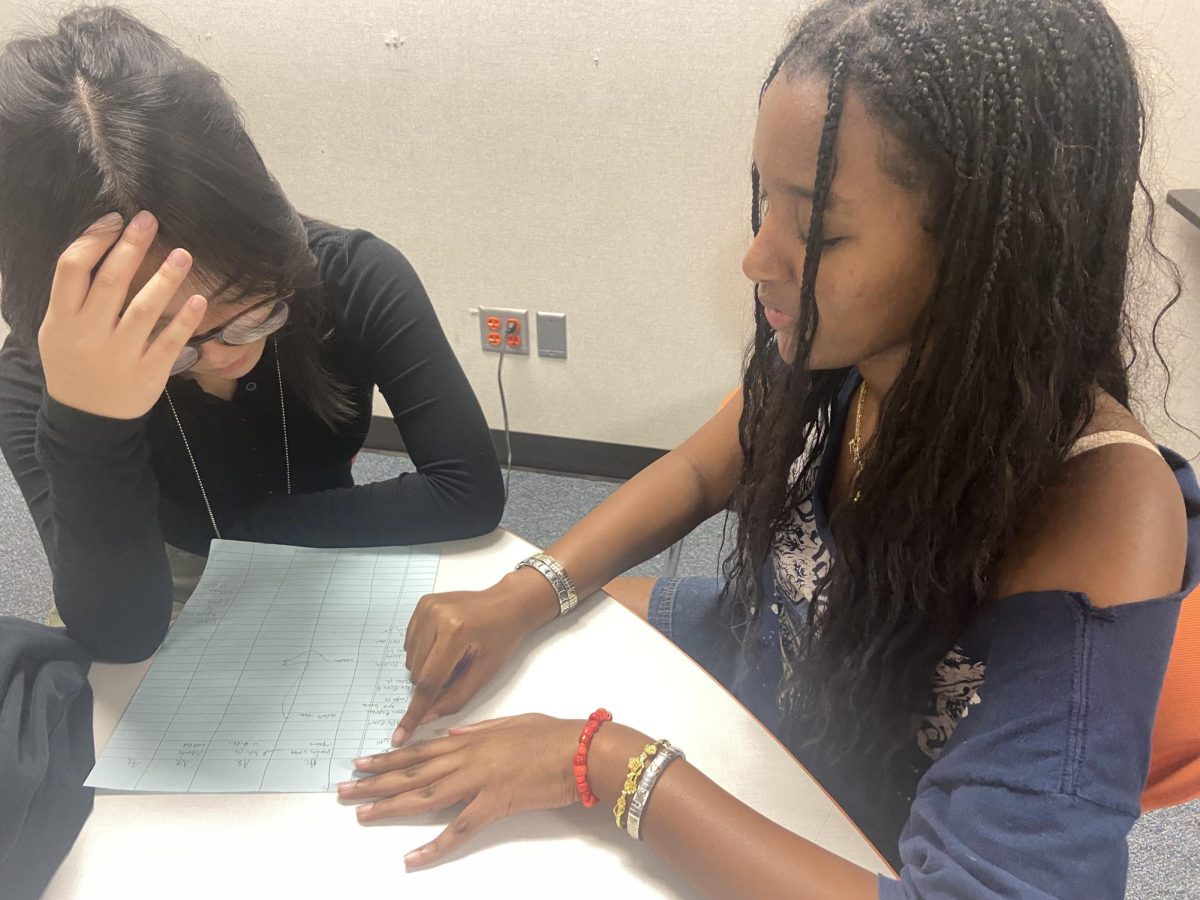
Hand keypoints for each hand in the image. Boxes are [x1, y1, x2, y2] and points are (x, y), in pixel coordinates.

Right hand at [38, 210, 207, 418]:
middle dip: (131, 247)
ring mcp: (119, 355)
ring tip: (183, 254)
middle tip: (150, 220)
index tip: (115, 220)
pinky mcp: (146, 374)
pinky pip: (168, 343)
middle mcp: (88, 334)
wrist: (87, 419)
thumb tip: (97, 246)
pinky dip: (184, 321)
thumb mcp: (56, 331)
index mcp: (62, 319)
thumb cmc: (73, 365)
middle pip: (110, 282)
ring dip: (164, 279)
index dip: (94, 239)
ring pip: (142, 310)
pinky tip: (200, 300)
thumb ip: (72, 297)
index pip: (72, 268)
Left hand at [340, 714, 579, 867]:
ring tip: (361, 814)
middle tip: (343, 790)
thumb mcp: (512, 722)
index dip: (387, 758)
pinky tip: (412, 859)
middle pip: (412, 773)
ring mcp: (478, 781)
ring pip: (425, 797)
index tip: (360, 762)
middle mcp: (467, 758)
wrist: (582, 750)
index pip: (419, 751)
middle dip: (375, 782)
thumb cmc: (553, 734)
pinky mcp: (494, 804)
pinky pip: (459, 830)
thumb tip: (451, 735)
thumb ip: (478, 730)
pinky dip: (434, 846)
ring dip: (390, 807)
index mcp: (470, 740)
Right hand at [395, 570, 558, 744]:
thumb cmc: (501, 637)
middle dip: (435, 680)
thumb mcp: (485, 672)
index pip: (429, 682)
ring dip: (428, 666)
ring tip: (454, 652)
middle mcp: (435, 616)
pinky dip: (424, 650)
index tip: (400, 735)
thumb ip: (456, 698)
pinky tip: (444, 642)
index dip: (415, 712)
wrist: (507, 604)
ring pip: (410, 660)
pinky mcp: (422, 604)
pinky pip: (410, 642)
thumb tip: (427, 717)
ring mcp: (426, 607)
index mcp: (455, 632)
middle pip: (417, 673)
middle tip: (460, 667)